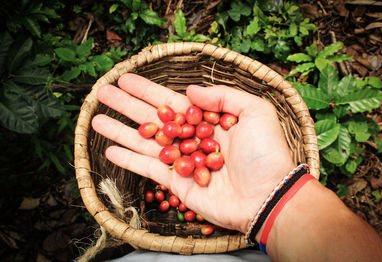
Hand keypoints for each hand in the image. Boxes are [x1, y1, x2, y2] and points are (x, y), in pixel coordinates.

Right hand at [92, 73, 294, 232]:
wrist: (267, 195)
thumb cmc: (265, 153)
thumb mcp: (254, 111)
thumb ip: (222, 96)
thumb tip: (189, 89)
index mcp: (208, 120)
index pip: (171, 102)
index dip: (148, 91)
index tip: (127, 79)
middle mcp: (192, 139)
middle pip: (153, 119)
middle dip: (128, 106)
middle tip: (104, 92)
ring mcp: (182, 161)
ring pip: (145, 142)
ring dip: (120, 130)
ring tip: (96, 118)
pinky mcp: (177, 182)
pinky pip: (148, 168)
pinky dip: (128, 159)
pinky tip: (110, 149)